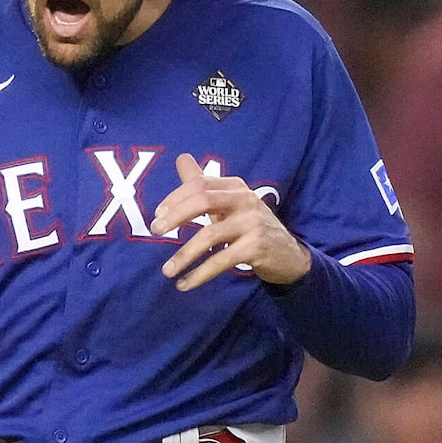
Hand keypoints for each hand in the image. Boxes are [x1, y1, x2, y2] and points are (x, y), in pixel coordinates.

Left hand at [149, 153, 311, 290]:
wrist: (287, 254)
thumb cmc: (249, 226)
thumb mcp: (228, 203)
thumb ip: (202, 184)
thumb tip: (181, 159)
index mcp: (235, 186)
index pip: (199, 184)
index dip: (174, 198)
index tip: (157, 216)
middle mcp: (245, 200)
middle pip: (203, 201)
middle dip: (175, 216)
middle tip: (154, 232)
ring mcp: (252, 223)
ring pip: (210, 235)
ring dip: (184, 254)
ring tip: (167, 270)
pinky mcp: (255, 247)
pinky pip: (220, 260)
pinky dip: (199, 274)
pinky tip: (184, 284)